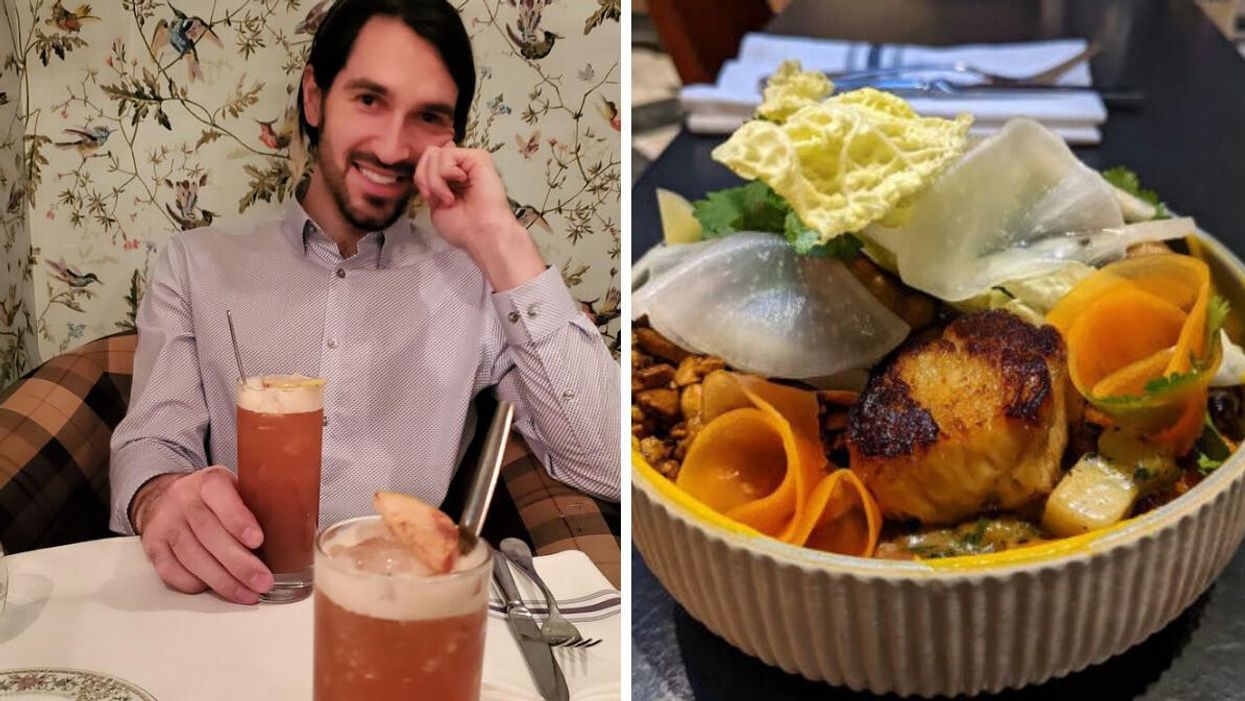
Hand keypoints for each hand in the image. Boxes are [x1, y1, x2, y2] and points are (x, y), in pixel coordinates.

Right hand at [132, 466, 272, 604]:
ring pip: (191, 556)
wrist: (166, 496)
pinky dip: (196, 584)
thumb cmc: (215, 499)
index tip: (258, 540)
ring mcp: (165, 523)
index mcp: (209, 482)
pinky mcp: (153, 546)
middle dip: (238, 563)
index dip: (238, 519)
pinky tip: (217, 591)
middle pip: (209, 533)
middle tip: (262, 581)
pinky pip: (172, 571)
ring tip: (248, 594)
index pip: (220, 496)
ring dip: (222, 581)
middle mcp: (183, 499)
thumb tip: (301, 532)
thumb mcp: (237, 488)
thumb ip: (259, 504)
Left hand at [414, 145, 546, 290]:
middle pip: (429, 154)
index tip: (427, 196)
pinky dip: (445, 172)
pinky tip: (461, 183)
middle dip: (425, 177)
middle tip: (437, 197)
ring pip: (435, 154)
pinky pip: (447, 154)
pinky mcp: (478, 157)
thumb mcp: (433, 203)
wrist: (481, 234)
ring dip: (436, 180)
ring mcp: (469, 160)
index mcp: (451, 177)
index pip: (427, 160)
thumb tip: (432, 154)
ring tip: (450, 197)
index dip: (421, 176)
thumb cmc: (463, 227)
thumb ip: (430, 180)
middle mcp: (461, 166)